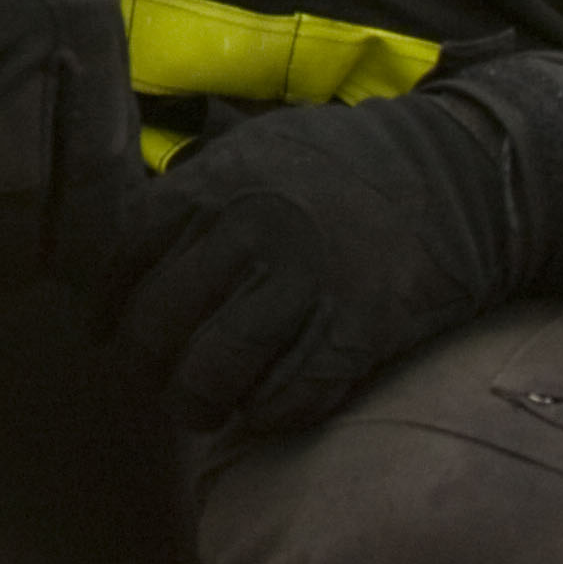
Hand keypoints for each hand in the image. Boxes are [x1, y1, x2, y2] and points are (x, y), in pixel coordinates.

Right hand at [0, 0, 137, 283]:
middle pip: (11, 189)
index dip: (85, 246)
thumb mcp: (90, 3)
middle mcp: (14, 38)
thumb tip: (113, 211)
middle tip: (2, 281)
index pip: (95, 175)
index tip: (73, 278)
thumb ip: (100, 98)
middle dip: (7, 259)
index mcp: (84, 36)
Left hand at [94, 91, 523, 434]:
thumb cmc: (341, 165)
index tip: (106, 334)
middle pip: (155, 325)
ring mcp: (301, 284)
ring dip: (196, 402)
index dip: (106, 308)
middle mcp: (246, 234)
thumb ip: (191, 194)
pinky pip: (285, 398)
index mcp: (211, 186)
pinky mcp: (354, 330)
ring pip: (210, 372)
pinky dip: (264, 414)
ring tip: (202, 405)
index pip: (121, 261)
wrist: (456, 173)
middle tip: (156, 379)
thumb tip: (128, 257)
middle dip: (144, 367)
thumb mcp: (252, 149)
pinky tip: (262, 409)